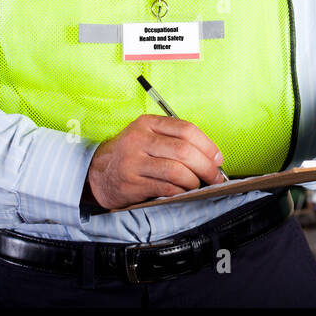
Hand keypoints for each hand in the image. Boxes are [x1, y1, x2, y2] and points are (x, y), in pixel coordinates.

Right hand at [83, 115, 225, 209]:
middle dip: (206, 166)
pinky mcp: (131, 183)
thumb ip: (174, 139)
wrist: (98, 173)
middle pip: (184, 151)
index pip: (186, 129)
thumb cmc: (132, 154)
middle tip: (215, 176)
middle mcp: (139, 140)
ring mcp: (133, 162)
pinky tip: (183, 192)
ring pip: (176, 170)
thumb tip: (211, 156)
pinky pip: (165, 188)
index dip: (207, 145)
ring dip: (194, 181)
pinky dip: (180, 191)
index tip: (217, 158)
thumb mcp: (147, 136)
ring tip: (197, 185)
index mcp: (147, 123)